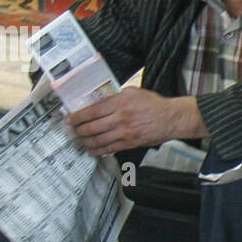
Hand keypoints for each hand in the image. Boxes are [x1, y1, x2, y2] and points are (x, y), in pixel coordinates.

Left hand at [65, 90, 203, 155]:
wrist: (171, 118)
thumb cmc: (154, 104)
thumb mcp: (133, 92)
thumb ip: (115, 95)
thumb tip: (99, 100)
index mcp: (120, 102)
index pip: (92, 111)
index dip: (78, 116)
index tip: (70, 119)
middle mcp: (121, 118)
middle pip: (91, 127)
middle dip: (78, 130)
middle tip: (73, 130)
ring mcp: (125, 132)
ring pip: (98, 139)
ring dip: (85, 141)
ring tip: (80, 139)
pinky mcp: (130, 143)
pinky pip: (109, 148)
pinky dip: (97, 150)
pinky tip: (92, 149)